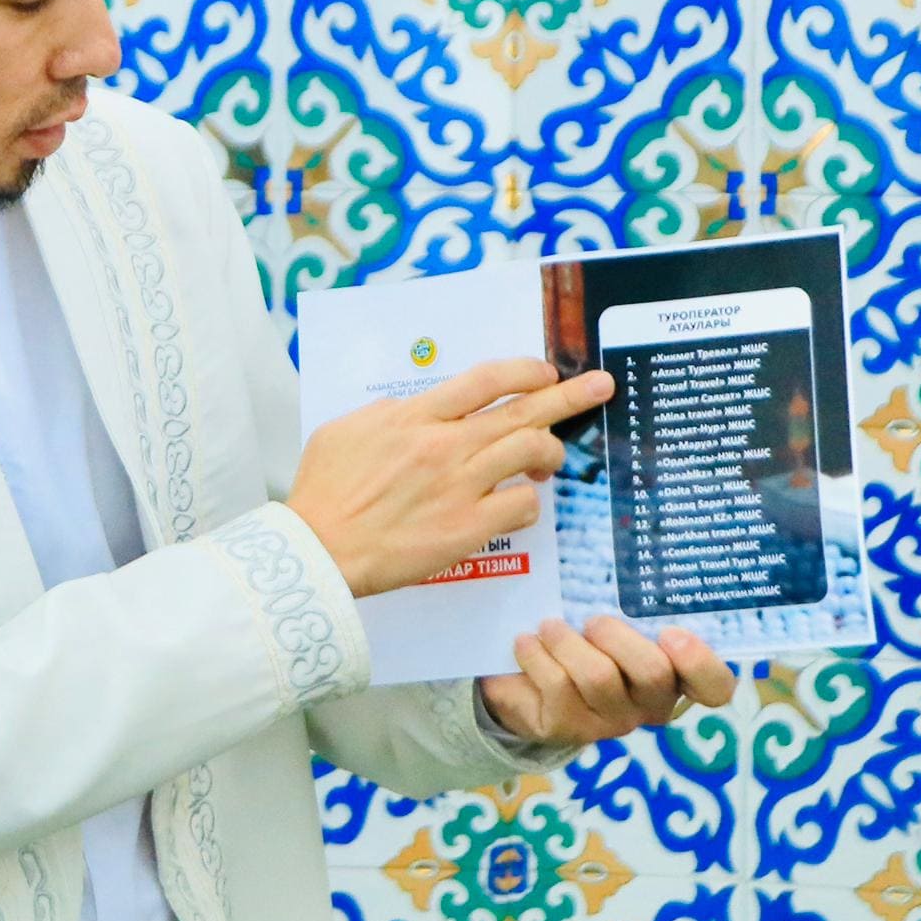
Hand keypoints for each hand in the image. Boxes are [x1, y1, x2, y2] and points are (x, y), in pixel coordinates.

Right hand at [288, 358, 613, 597]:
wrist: (318, 550)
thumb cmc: (323, 492)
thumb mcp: (345, 430)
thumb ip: (389, 413)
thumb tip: (418, 408)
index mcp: (414, 417)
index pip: (486, 380)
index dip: (524, 371)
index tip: (545, 372)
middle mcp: (444, 445)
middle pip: (523, 410)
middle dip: (570, 395)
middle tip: (601, 387)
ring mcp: (459, 487)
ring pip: (531, 452)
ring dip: (550, 452)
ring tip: (549, 461)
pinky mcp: (467, 529)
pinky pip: (522, 506)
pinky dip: (528, 502)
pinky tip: (517, 503)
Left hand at [480, 615, 736, 748]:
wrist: (527, 681)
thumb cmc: (586, 639)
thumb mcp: (613, 619)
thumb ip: (631, 602)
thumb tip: (627, 552)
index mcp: (674, 675)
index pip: (714, 687)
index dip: (701, 664)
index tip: (672, 633)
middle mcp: (650, 704)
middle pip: (653, 672)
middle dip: (617, 636)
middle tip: (593, 620)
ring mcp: (610, 722)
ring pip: (598, 677)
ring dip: (567, 641)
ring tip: (548, 626)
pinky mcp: (569, 729)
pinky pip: (557, 686)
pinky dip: (536, 656)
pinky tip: (526, 643)